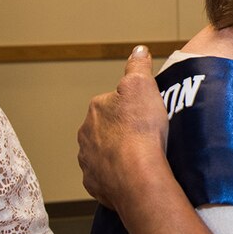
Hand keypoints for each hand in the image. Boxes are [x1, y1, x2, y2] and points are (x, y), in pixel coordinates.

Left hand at [78, 45, 171, 212]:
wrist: (137, 176)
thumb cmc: (140, 131)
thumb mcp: (143, 85)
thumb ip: (138, 66)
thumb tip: (138, 50)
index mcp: (96, 110)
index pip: (112, 102)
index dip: (131, 106)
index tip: (145, 114)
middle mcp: (86, 134)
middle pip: (106, 128)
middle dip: (122, 131)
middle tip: (146, 136)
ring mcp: (88, 161)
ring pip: (104, 153)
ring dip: (118, 154)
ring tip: (141, 158)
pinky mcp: (94, 183)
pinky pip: (106, 176)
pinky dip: (117, 175)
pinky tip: (133, 174)